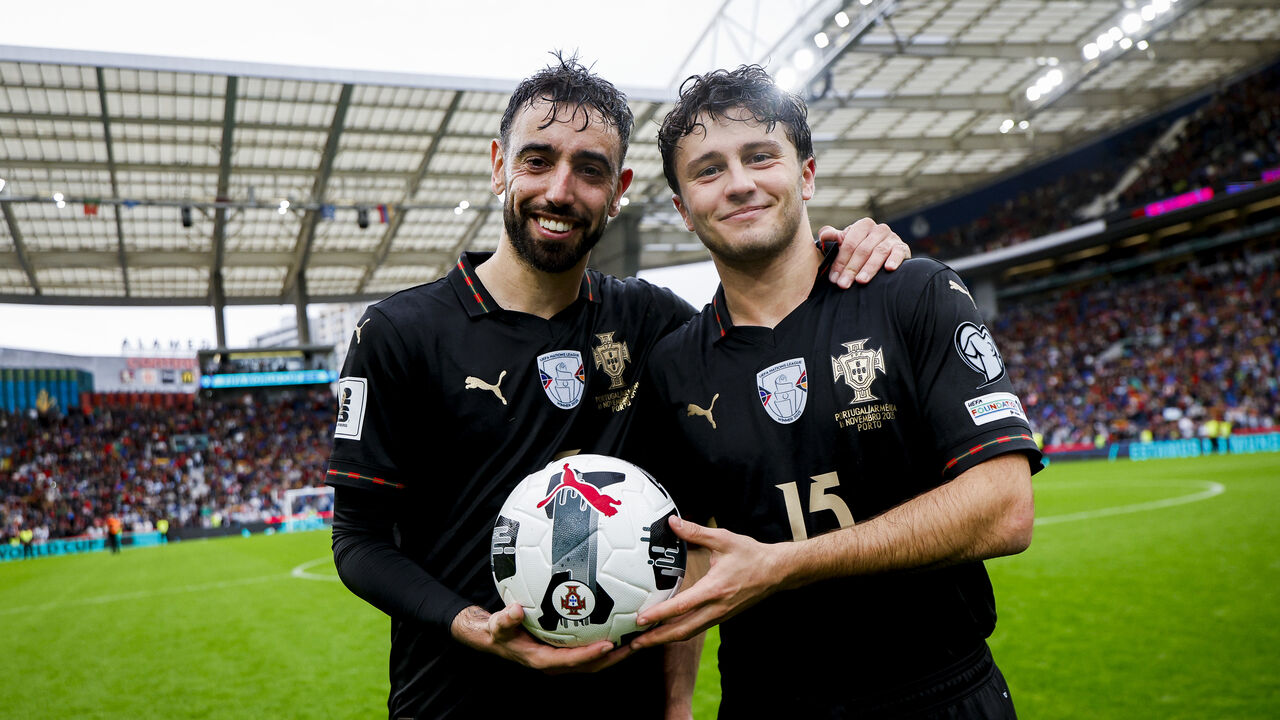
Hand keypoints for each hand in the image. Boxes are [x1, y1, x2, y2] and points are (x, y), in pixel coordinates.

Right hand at [450, 603, 631, 673]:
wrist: (496, 639)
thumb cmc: (499, 632)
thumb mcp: (497, 626)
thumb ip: (505, 619)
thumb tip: (515, 609)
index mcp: (542, 660)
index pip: (571, 660)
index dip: (591, 655)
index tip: (609, 644)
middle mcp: (556, 662)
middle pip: (591, 665)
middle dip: (613, 657)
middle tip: (635, 643)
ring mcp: (562, 659)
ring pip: (594, 660)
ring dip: (615, 652)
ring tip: (636, 637)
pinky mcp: (566, 652)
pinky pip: (589, 649)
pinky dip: (606, 641)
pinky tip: (619, 625)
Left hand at [629, 517, 786, 648]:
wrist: (777, 571)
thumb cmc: (751, 555)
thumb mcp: (723, 539)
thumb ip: (695, 532)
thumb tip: (673, 522)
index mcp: (715, 589)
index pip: (682, 606)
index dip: (659, 615)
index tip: (641, 620)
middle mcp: (717, 607)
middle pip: (682, 630)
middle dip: (657, 638)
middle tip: (634, 643)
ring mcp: (720, 615)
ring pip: (689, 632)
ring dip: (666, 638)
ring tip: (645, 642)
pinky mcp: (722, 616)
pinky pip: (697, 628)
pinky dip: (679, 632)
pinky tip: (666, 631)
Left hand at [821, 217, 910, 287]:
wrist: (887, 254)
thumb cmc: (862, 249)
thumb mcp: (848, 242)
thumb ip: (835, 238)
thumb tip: (823, 235)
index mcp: (863, 225)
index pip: (849, 243)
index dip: (840, 261)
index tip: (833, 278)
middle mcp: (879, 229)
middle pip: (862, 249)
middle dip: (851, 268)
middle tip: (843, 284)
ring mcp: (892, 238)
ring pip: (879, 252)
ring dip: (869, 268)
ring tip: (861, 281)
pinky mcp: (902, 247)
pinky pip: (898, 253)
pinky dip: (894, 260)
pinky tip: (889, 269)